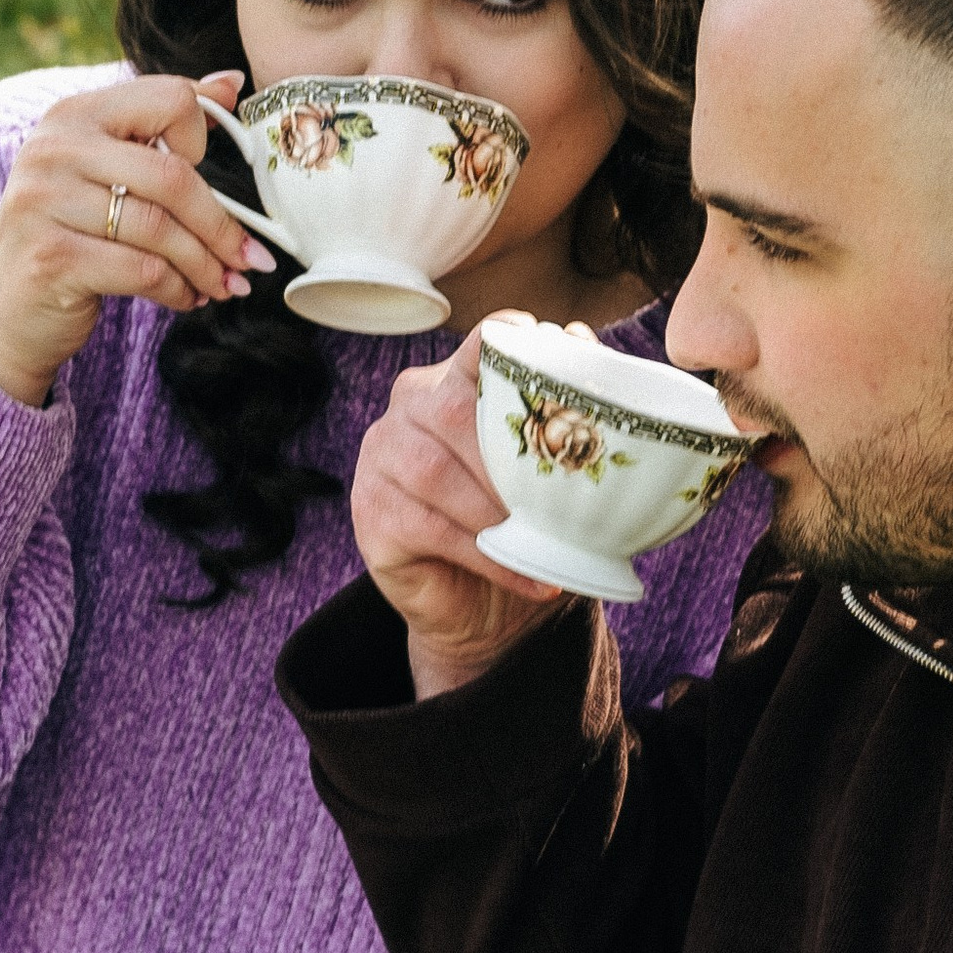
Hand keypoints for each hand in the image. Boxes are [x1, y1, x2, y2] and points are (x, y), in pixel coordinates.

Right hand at [0, 70, 276, 406]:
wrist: (2, 313)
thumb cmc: (67, 236)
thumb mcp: (104, 171)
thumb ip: (160, 125)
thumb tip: (231, 81)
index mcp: (73, 114)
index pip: (169, 99)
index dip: (201, 140)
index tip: (209, 179)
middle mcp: (53, 148)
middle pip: (172, 176)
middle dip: (222, 225)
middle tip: (250, 258)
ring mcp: (45, 202)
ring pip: (161, 230)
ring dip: (205, 265)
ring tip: (224, 284)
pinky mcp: (51, 258)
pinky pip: (143, 272)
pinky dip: (178, 290)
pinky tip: (187, 298)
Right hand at [351, 333, 566, 694]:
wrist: (481, 610)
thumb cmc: (516, 529)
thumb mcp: (542, 476)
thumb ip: (559, 416)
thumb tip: (581, 344)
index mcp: (449, 383)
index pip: (474, 350)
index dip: (502, 343)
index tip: (540, 341)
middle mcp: (407, 410)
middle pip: (450, 410)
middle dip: (507, 457)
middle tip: (554, 499)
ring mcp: (379, 459)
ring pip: (434, 471)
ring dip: (493, 509)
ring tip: (536, 539)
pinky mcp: (370, 514)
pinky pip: (429, 529)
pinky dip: (486, 556)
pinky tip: (525, 574)